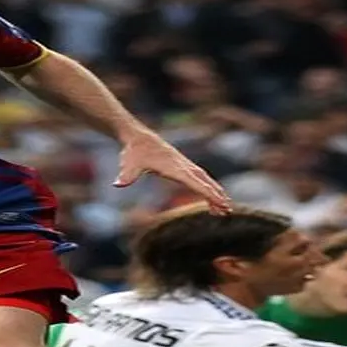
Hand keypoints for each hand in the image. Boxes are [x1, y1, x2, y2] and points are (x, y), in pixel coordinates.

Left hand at [115, 129, 231, 213]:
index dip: (208, 193)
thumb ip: (126, 176)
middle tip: (228, 209)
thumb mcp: (128, 164)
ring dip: (214, 192)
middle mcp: (182, 165)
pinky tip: (210, 195)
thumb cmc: (133, 152)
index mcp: (173, 168)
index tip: (220, 202)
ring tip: (224, 207)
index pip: (194, 182)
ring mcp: (183, 164)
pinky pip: (198, 177)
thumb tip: (118, 184)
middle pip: (204, 181)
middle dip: (216, 195)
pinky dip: (207, 186)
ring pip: (204, 179)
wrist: (136, 137)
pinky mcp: (181, 164)